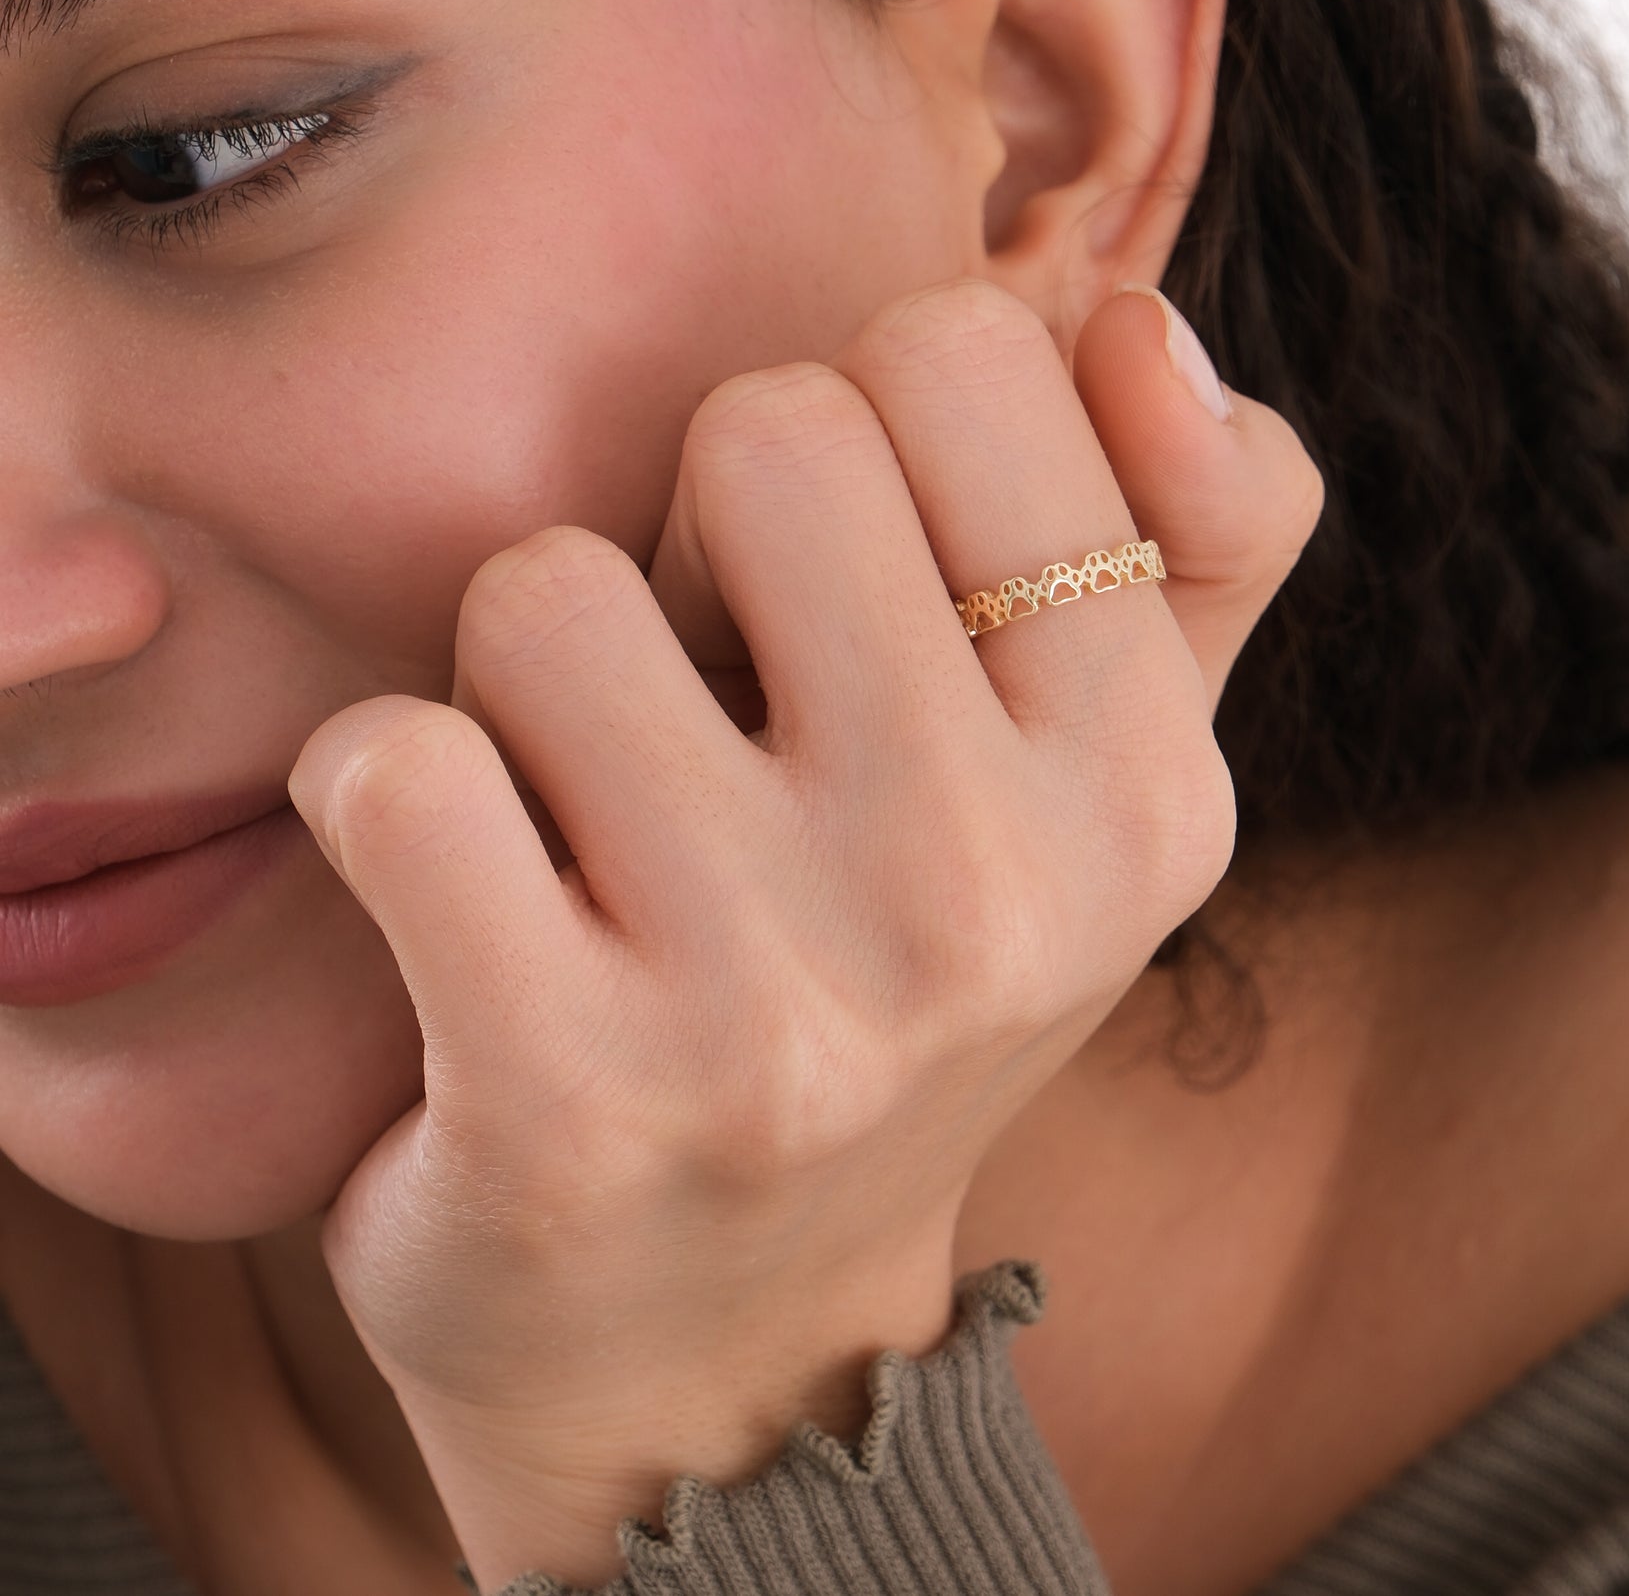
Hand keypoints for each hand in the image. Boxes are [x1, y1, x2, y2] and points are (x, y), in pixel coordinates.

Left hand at [286, 277, 1322, 1587]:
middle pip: (763, 431)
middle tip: (711, 699)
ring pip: (547, 593)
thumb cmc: (908, 977)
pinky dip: (389, 793)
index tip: (852, 589)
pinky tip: (463, 892)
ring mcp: (778, 1011)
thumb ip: (1205, 533)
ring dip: (530, 684)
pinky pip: (395, 772)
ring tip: (592, 821)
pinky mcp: (560, 1104)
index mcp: (1144, 786)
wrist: (725, 1340)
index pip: (960, 354)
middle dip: (695, 535)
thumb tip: (1140, 323)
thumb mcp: (1109, 777)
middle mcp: (990, 895)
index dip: (861, 433)